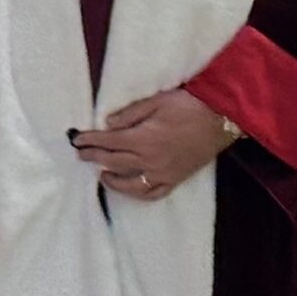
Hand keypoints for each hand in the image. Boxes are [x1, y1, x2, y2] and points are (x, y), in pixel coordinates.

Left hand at [71, 89, 239, 201]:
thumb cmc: (189, 105)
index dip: (90, 141)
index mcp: (144, 139)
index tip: (76, 139)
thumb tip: (107, 125)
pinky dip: (138, 193)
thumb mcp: (156, 102)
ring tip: (100, 173)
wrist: (221, 118)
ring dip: (112, 180)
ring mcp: (164, 173)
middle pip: (114, 162)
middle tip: (79, 153)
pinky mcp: (176, 179)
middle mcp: (152, 160)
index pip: (109, 142)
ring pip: (131, 183)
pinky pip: (153, 193)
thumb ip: (129, 115)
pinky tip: (129, 186)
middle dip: (93, 157)